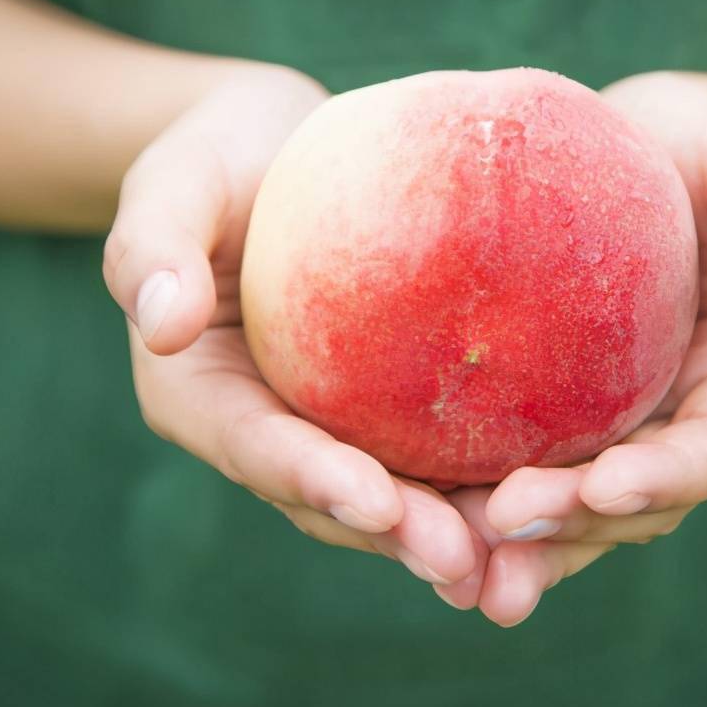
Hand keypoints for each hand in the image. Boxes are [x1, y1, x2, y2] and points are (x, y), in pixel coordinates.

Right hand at [102, 65, 485, 602]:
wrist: (278, 144)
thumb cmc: (217, 153)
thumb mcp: (175, 179)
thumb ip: (152, 246)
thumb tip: (161, 322)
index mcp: (201, 395)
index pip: (257, 448)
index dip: (315, 481)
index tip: (378, 501)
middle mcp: (267, 429)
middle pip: (330, 497)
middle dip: (396, 536)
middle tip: (465, 562)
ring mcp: (330, 425)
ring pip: (393, 494)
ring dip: (450, 533)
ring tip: (517, 560)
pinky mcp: (387, 406)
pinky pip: (438, 449)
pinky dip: (486, 478)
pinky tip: (553, 494)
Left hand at [463, 71, 706, 625]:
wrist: (637, 155)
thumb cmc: (702, 146)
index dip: (669, 475)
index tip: (605, 485)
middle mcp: (689, 422)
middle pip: (642, 502)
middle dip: (578, 526)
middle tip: (500, 526)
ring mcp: (624, 431)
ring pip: (581, 513)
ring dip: (524, 549)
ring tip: (457, 575)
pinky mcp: (562, 423)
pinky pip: (526, 475)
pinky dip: (480, 513)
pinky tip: (419, 531)